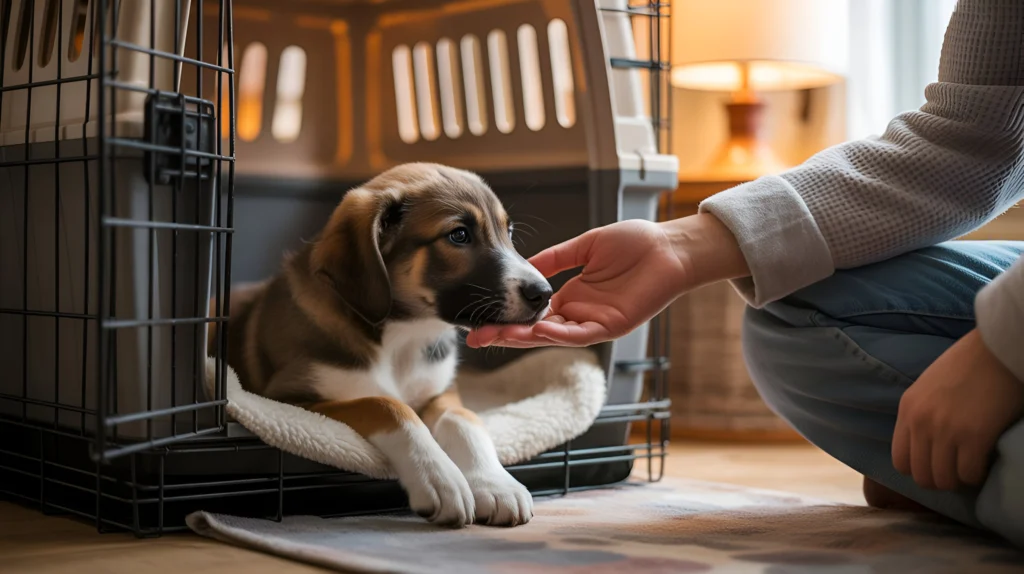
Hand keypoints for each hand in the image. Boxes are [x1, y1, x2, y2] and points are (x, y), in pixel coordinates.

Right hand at [466, 214, 748, 347]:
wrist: (670, 247)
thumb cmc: (636, 243)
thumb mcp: (585, 246)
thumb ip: (555, 258)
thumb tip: (525, 266)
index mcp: (572, 296)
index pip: (532, 314)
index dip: (507, 317)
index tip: (480, 319)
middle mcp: (579, 313)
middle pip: (535, 330)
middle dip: (504, 334)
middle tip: (475, 337)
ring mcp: (594, 322)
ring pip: (552, 336)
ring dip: (523, 338)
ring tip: (495, 336)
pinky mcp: (612, 326)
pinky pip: (579, 334)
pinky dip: (558, 335)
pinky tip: (538, 332)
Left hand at [892, 328, 1023, 490]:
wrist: (996, 348)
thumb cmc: (968, 364)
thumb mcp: (929, 387)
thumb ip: (922, 413)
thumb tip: (925, 444)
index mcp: (908, 409)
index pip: (899, 460)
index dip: (919, 469)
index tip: (936, 465)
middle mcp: (921, 422)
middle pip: (920, 475)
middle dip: (940, 479)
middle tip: (957, 470)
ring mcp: (946, 431)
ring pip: (943, 480)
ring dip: (959, 479)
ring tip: (971, 466)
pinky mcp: (974, 437)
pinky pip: (969, 474)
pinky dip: (978, 474)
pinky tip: (985, 461)